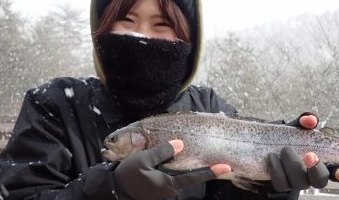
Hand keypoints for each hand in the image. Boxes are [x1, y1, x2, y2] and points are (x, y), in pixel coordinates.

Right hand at [113, 139, 230, 199]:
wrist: (112, 192)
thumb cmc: (127, 176)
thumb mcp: (143, 159)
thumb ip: (163, 151)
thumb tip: (180, 144)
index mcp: (168, 184)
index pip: (194, 177)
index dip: (211, 171)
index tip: (226, 167)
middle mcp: (169, 191)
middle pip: (182, 175)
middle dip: (182, 164)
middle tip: (173, 155)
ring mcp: (163, 194)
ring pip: (173, 177)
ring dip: (169, 167)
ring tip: (153, 160)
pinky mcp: (157, 193)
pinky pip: (165, 181)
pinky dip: (163, 171)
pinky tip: (152, 166)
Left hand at [267, 112, 338, 191]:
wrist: (264, 146)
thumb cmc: (288, 136)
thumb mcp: (297, 128)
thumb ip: (304, 122)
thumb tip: (310, 120)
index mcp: (323, 161)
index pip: (338, 172)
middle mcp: (312, 175)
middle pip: (320, 180)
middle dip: (315, 169)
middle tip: (309, 155)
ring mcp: (297, 182)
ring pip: (300, 183)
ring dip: (293, 165)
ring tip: (285, 149)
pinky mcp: (282, 184)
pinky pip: (280, 183)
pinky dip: (276, 168)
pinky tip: (272, 157)